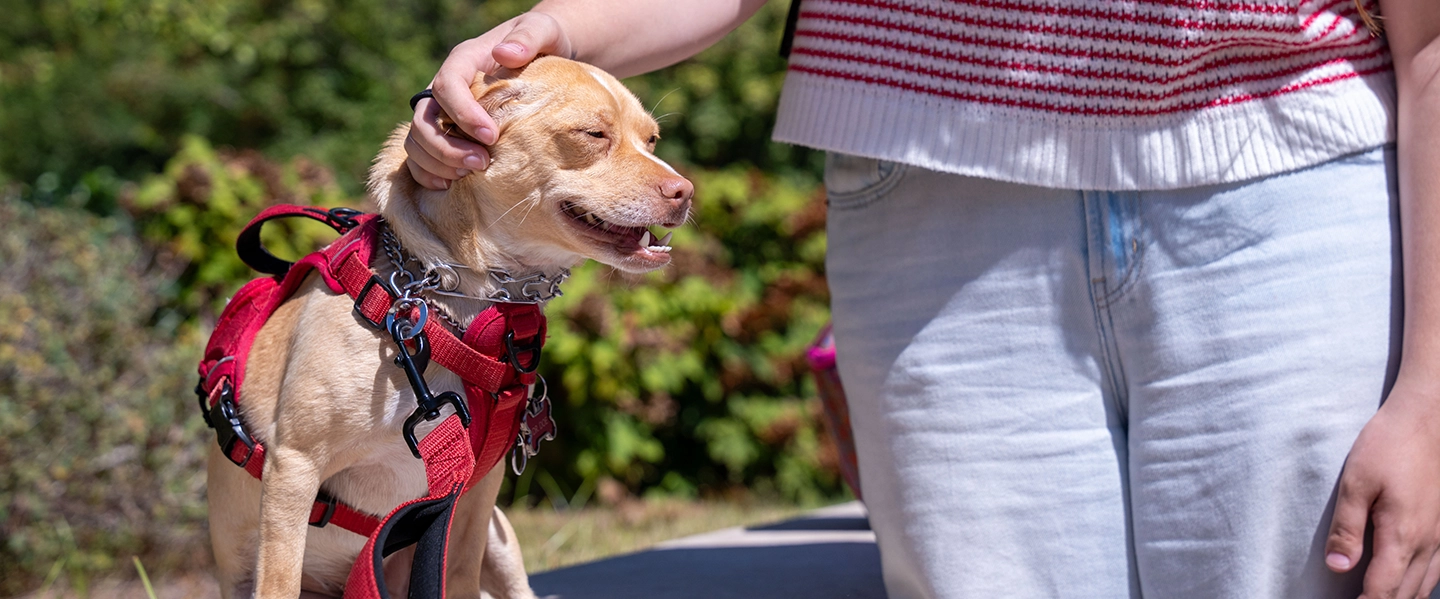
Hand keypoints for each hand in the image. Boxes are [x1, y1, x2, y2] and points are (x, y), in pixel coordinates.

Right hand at [405, 12, 572, 189]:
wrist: (544, 57)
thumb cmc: (543, 43)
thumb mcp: (542, 31)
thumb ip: (527, 38)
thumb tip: (505, 53)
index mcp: (464, 61)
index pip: (446, 85)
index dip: (462, 113)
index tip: (491, 135)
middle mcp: (445, 88)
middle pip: (424, 120)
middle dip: (447, 147)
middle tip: (482, 164)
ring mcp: (442, 113)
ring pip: (417, 141)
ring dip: (438, 164)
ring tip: (470, 175)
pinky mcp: (446, 134)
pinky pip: (421, 158)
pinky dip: (430, 175)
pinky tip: (453, 185)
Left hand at [1325, 383, 1439, 597]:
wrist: (1426, 420)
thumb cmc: (1388, 446)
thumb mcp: (1355, 483)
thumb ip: (1346, 528)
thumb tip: (1338, 567)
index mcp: (1403, 535)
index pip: (1382, 589)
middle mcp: (1428, 543)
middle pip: (1405, 594)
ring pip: (1423, 587)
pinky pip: (1434, 571)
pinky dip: (1416, 587)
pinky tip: (1403, 586)